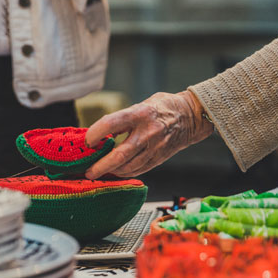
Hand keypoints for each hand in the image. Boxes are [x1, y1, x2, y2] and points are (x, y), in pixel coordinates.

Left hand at [84, 91, 213, 178]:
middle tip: (89, 171)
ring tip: (100, 171)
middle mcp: (148, 132)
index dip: (95, 134)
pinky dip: (125, 172)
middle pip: (120, 154)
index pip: (111, 124)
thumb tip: (100, 134)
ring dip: (112, 171)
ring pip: (129, 167)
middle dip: (101, 166)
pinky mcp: (159, 158)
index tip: (87, 141)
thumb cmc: (162, 108)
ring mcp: (155, 148)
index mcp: (140, 114)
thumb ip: (122, 119)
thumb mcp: (140, 105)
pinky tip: (117, 170)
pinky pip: (138, 170)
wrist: (190, 117)